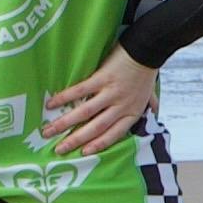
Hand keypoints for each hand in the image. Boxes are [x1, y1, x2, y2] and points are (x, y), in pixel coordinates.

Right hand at [45, 47, 160, 155]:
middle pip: (96, 128)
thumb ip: (150, 103)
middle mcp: (121, 106)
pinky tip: (51, 105)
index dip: (98, 145)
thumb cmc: (146, 70)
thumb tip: (155, 110)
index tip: (83, 153)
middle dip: (75, 140)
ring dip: (64, 123)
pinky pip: (80, 91)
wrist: (147, 49)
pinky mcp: (102, 78)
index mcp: (132, 112)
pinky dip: (64, 98)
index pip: (114, 134)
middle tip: (58, 149)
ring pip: (85, 113)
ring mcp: (111, 93)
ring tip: (48, 131)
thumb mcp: (150, 92)